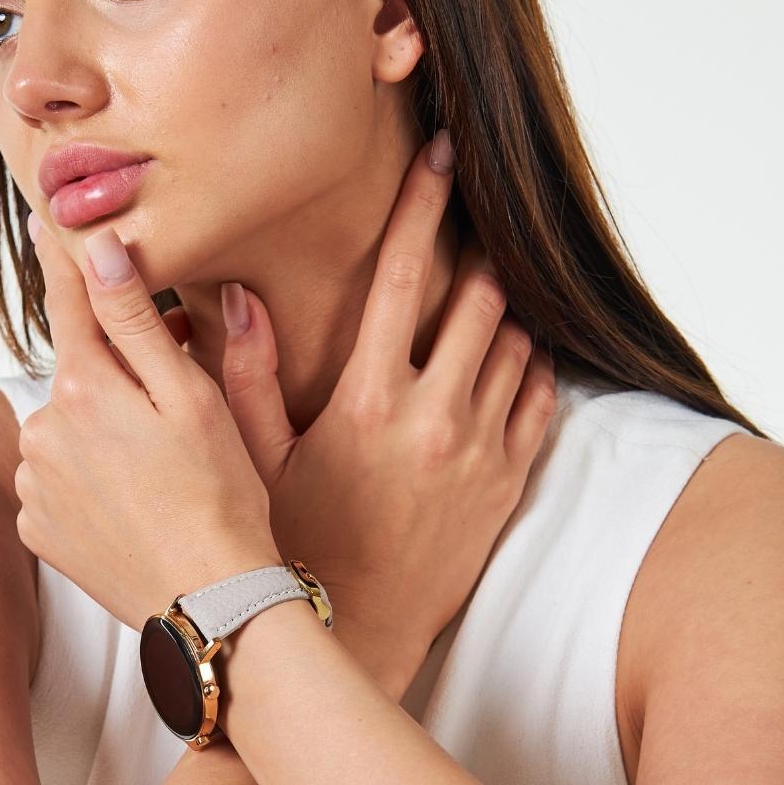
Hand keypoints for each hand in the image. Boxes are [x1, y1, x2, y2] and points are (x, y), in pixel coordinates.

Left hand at [14, 216, 277, 630]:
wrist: (210, 603)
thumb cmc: (220, 497)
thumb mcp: (191, 397)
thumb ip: (136, 319)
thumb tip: (98, 247)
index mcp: (82, 390)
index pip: (70, 303)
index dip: (71, 263)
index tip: (53, 224)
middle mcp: (41, 433)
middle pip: (76, 376)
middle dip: (116, 375)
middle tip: (174, 402)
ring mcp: (34, 484)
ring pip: (67, 431)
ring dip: (102, 432)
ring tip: (160, 465)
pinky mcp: (38, 530)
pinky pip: (58, 482)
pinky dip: (89, 481)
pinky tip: (134, 501)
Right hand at [216, 136, 557, 695]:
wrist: (363, 629)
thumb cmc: (298, 543)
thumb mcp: (258, 461)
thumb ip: (245, 376)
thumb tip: (242, 298)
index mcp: (366, 401)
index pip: (403, 276)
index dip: (425, 204)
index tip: (442, 154)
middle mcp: (434, 417)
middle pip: (479, 297)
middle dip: (477, 253)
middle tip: (471, 229)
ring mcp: (481, 450)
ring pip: (518, 343)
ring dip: (503, 312)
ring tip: (479, 303)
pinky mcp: (509, 480)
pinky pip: (542, 397)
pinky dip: (532, 366)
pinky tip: (507, 361)